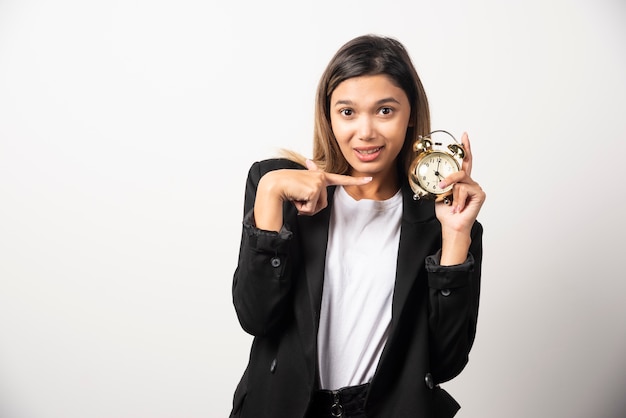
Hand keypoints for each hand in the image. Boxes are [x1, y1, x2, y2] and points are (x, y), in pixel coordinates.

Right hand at [254, 159, 371, 230]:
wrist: (274, 185)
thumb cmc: (285, 186)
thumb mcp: (302, 187)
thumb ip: (311, 189)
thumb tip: (310, 172)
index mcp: (320, 176)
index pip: (341, 179)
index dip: (356, 180)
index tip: (368, 179)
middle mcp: (322, 177)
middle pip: (323, 203)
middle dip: (310, 207)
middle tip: (298, 198)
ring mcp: (319, 183)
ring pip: (318, 207)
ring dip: (306, 208)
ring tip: (296, 197)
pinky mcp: (314, 190)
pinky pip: (311, 208)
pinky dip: (302, 208)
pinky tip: (295, 197)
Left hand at [435, 132, 485, 263]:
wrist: (452, 225)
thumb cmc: (446, 211)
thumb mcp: (439, 193)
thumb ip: (441, 183)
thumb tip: (437, 177)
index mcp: (460, 181)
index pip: (464, 161)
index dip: (465, 148)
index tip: (464, 136)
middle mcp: (469, 182)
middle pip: (461, 169)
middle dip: (449, 179)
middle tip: (442, 188)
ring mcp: (475, 187)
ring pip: (460, 181)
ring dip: (452, 193)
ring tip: (451, 204)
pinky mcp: (480, 194)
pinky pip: (464, 189)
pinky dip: (458, 200)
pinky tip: (458, 208)